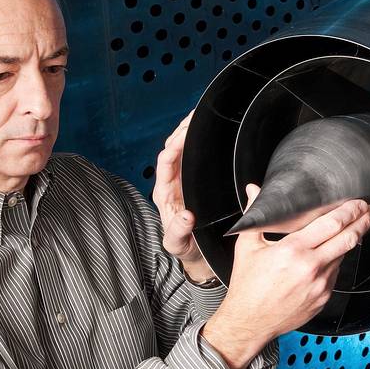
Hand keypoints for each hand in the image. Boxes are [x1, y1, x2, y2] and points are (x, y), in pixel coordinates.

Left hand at [152, 108, 213, 281]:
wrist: (196, 254)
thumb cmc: (186, 248)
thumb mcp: (178, 244)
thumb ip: (178, 232)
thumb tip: (186, 216)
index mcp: (164, 195)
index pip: (164, 166)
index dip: (171, 151)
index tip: (181, 141)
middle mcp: (171, 183)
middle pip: (172, 150)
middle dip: (180, 132)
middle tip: (194, 117)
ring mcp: (182, 179)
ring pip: (181, 149)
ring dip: (187, 131)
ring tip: (198, 114)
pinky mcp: (193, 179)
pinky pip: (193, 155)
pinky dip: (197, 140)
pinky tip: (205, 129)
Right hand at [201, 183, 369, 368]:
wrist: (250, 322)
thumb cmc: (248, 286)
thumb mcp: (247, 246)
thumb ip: (255, 216)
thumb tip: (254, 191)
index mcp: (292, 250)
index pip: (332, 224)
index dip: (350, 211)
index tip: (358, 203)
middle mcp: (310, 267)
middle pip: (349, 238)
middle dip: (363, 221)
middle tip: (369, 210)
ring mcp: (320, 285)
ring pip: (344, 255)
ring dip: (350, 241)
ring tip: (353, 229)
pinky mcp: (324, 297)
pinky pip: (335, 273)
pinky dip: (335, 261)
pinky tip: (330, 255)